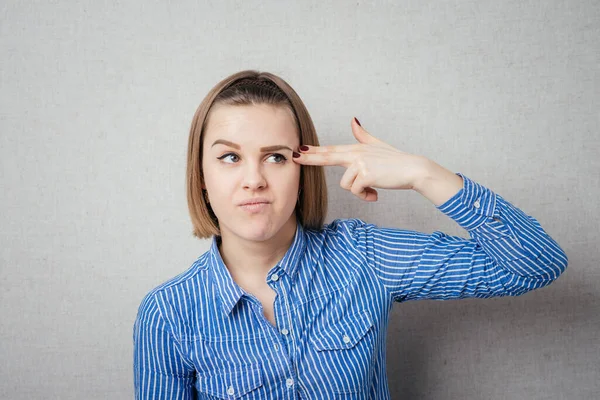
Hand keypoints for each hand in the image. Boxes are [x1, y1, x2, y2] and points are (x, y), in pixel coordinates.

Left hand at [292, 118, 428, 201]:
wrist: (413, 169)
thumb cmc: (396, 161)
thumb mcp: (377, 145)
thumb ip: (362, 135)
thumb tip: (353, 119)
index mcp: (356, 149)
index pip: (331, 150)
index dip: (314, 152)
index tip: (298, 151)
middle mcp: (356, 153)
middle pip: (328, 157)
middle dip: (310, 158)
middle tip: (294, 157)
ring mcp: (360, 162)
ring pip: (346, 185)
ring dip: (359, 192)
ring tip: (373, 188)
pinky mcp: (366, 173)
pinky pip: (356, 191)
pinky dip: (366, 196)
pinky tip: (376, 193)